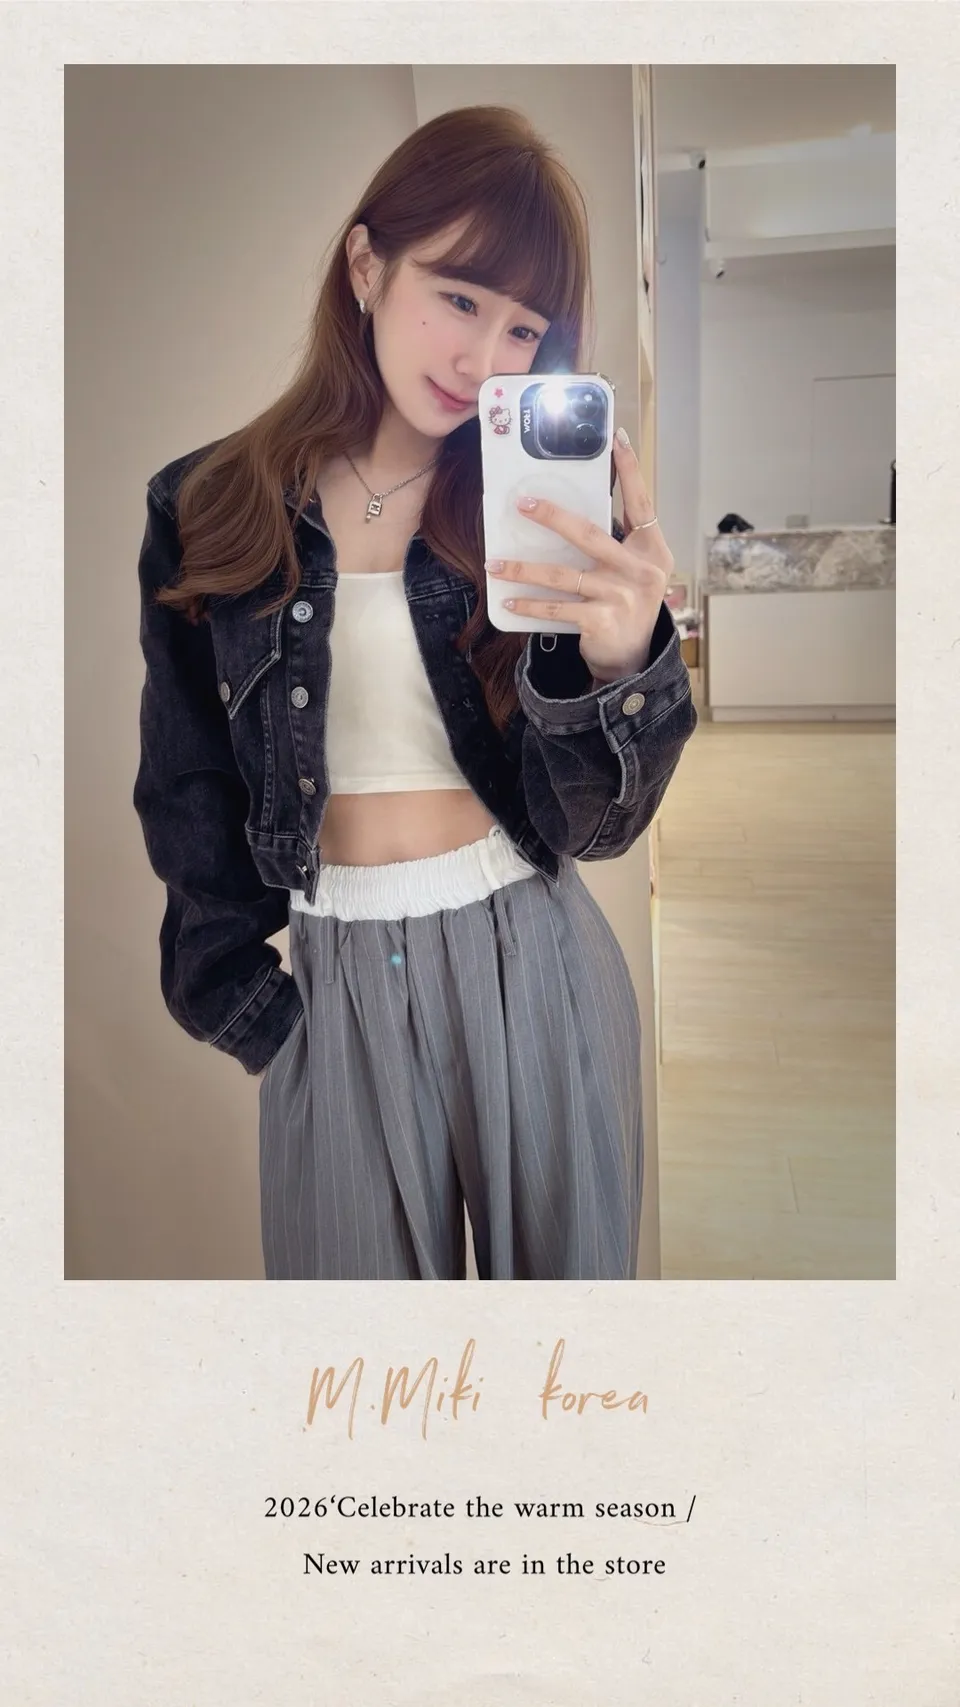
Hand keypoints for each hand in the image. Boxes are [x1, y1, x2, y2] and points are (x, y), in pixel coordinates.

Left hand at [486, 429, 672, 681]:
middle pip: (589, 534)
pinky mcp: (601, 622)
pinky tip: (508, 599)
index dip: (629, 471)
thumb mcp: (633, 569)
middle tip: (522, 502)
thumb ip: (618, 541)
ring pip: (563, 574)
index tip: (616, 440)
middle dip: (552, 516)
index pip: (641, 503)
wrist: (632, 659)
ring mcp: (620, 597)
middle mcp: (640, 570)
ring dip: (524, 569)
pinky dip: (530, 605)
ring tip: (494, 562)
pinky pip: (556, 609)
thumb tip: (573, 510)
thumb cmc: (626, 604)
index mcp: (652, 549)